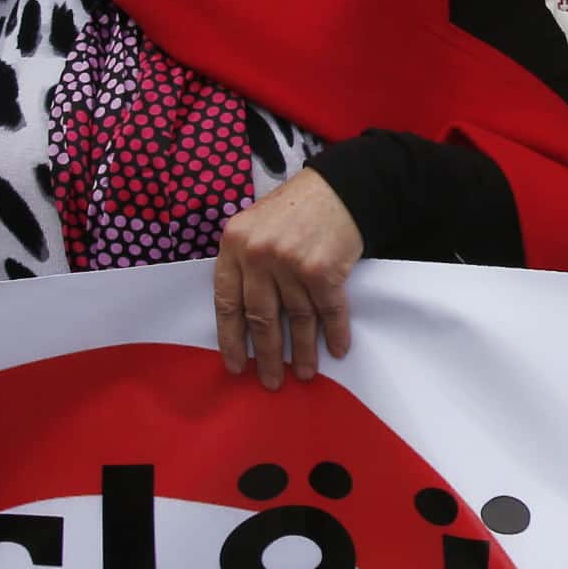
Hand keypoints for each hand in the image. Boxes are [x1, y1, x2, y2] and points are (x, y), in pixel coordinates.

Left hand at [213, 170, 365, 389]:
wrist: (341, 187)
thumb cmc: (296, 209)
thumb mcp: (255, 226)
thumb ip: (245, 263)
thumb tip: (245, 317)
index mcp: (233, 244)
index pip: (225, 302)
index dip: (230, 339)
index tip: (236, 366)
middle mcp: (258, 254)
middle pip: (260, 318)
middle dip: (267, 355)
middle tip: (271, 381)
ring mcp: (290, 262)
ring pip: (296, 319)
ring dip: (303, 351)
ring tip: (306, 373)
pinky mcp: (322, 270)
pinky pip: (328, 311)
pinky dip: (334, 333)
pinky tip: (336, 349)